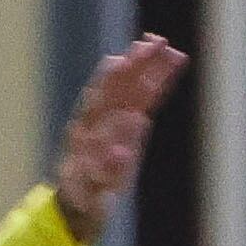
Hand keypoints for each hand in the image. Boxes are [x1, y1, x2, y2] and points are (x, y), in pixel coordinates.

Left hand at [52, 35, 188, 240]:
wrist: (78, 204)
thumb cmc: (82, 197)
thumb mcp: (90, 190)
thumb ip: (104, 172)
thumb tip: (121, 151)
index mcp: (88, 130)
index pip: (105, 96)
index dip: (117, 77)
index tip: (128, 57)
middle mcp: (100, 120)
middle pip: (121, 85)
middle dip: (139, 63)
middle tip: (157, 42)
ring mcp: (114, 122)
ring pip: (133, 89)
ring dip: (149, 68)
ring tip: (168, 48)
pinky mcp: (128, 131)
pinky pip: (143, 102)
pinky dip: (154, 85)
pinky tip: (165, 70)